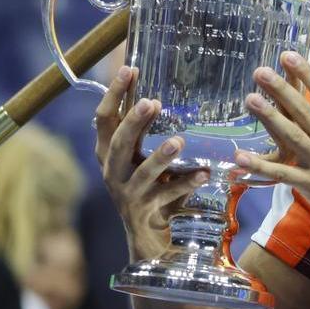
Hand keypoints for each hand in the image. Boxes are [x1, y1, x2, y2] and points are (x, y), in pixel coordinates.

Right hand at [95, 67, 207, 258]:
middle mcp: (113, 172)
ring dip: (160, 155)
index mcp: (110, 153)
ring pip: (142, 172)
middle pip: (117, 143)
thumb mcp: (146, 157)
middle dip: (134, 122)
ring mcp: (128, 193)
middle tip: (153, 102)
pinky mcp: (146, 212)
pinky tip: (205, 173)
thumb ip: (151, 131)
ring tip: (179, 141)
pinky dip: (187, 183)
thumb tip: (167, 89)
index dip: (114, 95)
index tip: (129, 69)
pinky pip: (168, 195)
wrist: (150, 239)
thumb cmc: (152, 188)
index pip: (104, 119)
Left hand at [236, 51, 309, 231]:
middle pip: (305, 111)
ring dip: (270, 117)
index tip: (290, 57)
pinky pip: (281, 173)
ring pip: (292, 136)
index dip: (308, 74)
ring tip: (250, 99)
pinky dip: (260, 165)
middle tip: (261, 72)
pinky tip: (240, 157)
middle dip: (282, 89)